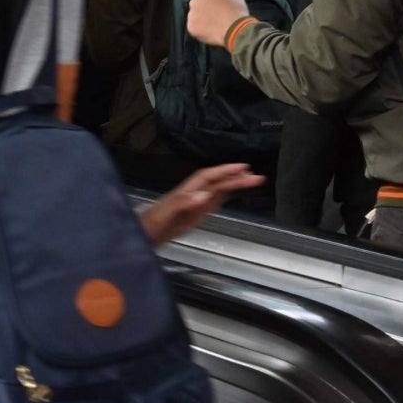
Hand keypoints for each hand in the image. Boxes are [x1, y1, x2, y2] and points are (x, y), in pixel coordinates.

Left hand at [139, 162, 262, 246]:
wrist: (144, 235)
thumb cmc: (151, 223)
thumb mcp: (165, 214)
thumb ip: (183, 204)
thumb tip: (203, 195)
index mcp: (186, 192)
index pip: (208, 177)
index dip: (224, 170)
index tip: (242, 167)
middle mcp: (193, 194)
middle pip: (217, 182)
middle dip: (236, 177)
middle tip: (257, 177)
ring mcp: (195, 204)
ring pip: (218, 190)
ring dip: (234, 184)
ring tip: (253, 180)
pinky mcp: (196, 214)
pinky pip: (214, 201)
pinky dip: (226, 194)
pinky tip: (234, 191)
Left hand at [184, 0, 250, 46]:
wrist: (235, 30)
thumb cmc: (237, 12)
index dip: (212, 2)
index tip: (218, 8)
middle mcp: (195, 2)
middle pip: (197, 6)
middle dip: (204, 10)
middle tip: (215, 17)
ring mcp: (192, 16)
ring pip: (194, 17)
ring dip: (200, 20)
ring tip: (213, 26)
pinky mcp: (191, 28)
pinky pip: (194, 29)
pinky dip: (200, 31)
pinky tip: (209, 32)